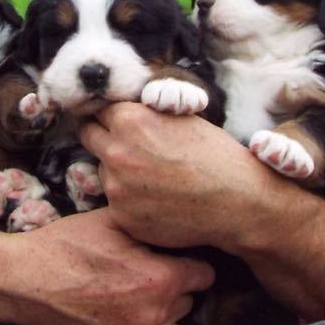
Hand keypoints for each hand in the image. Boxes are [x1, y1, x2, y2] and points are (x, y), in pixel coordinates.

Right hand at [0, 207, 212, 324]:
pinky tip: (115, 312)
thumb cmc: (66, 244)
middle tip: (154, 272)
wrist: (20, 281)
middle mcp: (154, 315)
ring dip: (165, 316)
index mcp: (161, 279)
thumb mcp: (113, 221)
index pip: (205, 274)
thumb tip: (177, 223)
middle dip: (178, 288)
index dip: (192, 261)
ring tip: (142, 298)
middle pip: (190, 302)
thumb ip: (153, 227)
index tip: (178, 256)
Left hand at [76, 102, 274, 252]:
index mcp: (130, 121)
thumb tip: (123, 108)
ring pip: (103, 172)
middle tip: (122, 146)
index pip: (98, 110)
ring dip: (117, 172)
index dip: (108, 115)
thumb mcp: (180, 118)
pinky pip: (116, 203)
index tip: (111, 121)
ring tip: (153, 179)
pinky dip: (130, 202)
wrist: (236, 201)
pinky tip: (158, 202)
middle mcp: (116, 152)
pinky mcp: (122, 216)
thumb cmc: (215, 156)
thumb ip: (145, 112)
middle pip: (88, 136)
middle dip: (102, 138)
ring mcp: (116, 188)